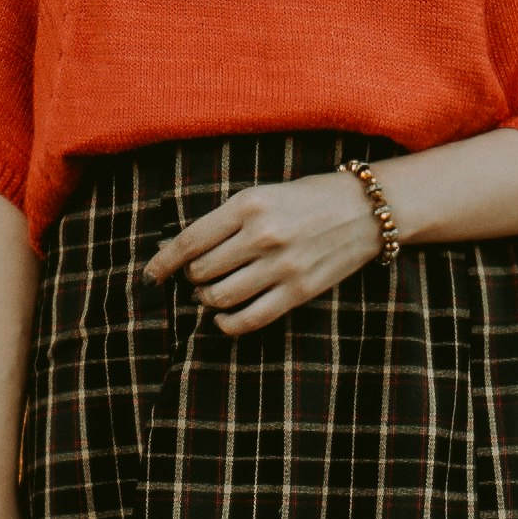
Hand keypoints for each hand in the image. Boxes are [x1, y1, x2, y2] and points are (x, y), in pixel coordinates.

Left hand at [147, 167, 390, 331]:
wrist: (366, 209)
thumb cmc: (309, 198)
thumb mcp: (264, 194)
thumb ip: (226, 220)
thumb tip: (184, 251)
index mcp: (249, 205)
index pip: (191, 240)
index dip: (164, 262)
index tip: (151, 275)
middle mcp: (262, 235)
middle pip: (202, 271)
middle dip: (192, 278)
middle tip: (199, 275)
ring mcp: (282, 266)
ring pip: (220, 297)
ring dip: (208, 300)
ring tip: (211, 294)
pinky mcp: (299, 291)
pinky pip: (250, 319)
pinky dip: (228, 324)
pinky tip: (224, 319)